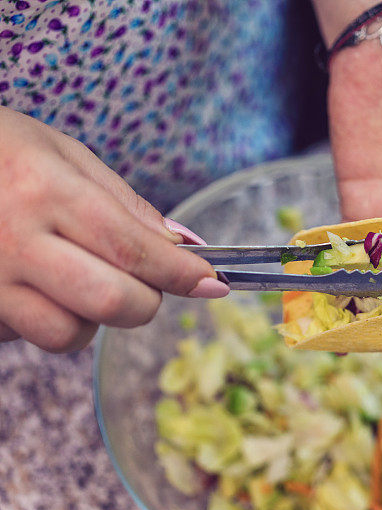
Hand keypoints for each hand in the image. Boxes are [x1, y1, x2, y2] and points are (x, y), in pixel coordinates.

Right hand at [0, 107, 228, 352]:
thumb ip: (126, 204)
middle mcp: (15, 240)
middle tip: (147, 283)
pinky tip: (37, 284)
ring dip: (93, 318)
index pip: (135, 249)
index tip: (213, 284)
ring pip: (68, 335)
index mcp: (46, 190)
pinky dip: (46, 318)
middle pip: (111, 303)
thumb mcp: (63, 153)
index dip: (182, 273)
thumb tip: (185, 246)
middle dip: (146, 302)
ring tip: (79, 278)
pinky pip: (25, 336)